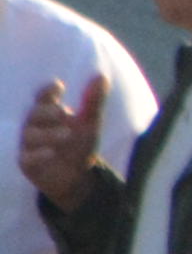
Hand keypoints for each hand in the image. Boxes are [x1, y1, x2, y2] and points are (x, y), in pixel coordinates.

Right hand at [12, 81, 90, 203]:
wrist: (77, 177)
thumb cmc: (79, 145)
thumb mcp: (90, 124)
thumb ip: (94, 101)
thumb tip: (102, 76)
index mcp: (48, 112)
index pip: (42, 97)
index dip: (47, 91)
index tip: (59, 87)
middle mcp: (35, 126)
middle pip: (34, 114)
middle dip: (46, 112)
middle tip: (62, 113)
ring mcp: (29, 144)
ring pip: (30, 135)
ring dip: (47, 134)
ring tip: (66, 134)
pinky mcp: (27, 163)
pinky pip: (27, 157)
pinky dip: (38, 155)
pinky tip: (51, 153)